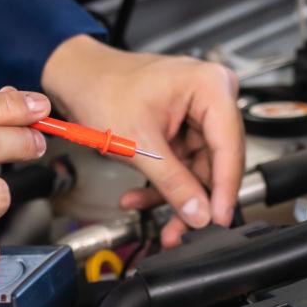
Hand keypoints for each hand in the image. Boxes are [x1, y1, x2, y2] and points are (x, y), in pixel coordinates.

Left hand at [40, 35, 243, 247]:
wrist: (78, 78)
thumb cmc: (102, 88)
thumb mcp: (138, 141)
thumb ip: (173, 182)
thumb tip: (199, 213)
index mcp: (210, 86)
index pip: (229, 146)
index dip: (224, 188)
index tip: (218, 218)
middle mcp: (212, 95)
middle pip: (218, 160)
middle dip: (196, 198)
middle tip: (184, 228)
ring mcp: (200, 112)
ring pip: (201, 168)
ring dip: (177, 196)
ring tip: (160, 222)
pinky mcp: (186, 127)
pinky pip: (185, 163)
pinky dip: (166, 184)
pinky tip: (143, 197)